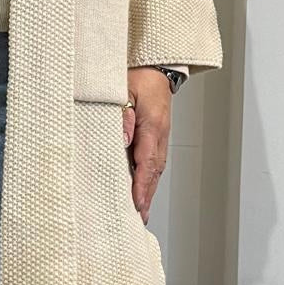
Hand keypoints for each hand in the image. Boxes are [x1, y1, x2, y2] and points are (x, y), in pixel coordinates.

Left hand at [123, 67, 171, 224]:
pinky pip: (154, 162)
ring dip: (149, 190)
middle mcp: (160, 134)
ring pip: (156, 169)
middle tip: (139, 217)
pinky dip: (149, 179)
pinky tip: (143, 189)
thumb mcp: (126, 91)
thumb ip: (123, 115)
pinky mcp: (158, 136)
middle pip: (154, 171)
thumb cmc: (139, 77)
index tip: (136, 201)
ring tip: (141, 211)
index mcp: (153, 125)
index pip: (147, 161)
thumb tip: (122, 139)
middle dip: (147, 195)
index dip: (141, 183)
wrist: (156, 68)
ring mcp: (161, 136)